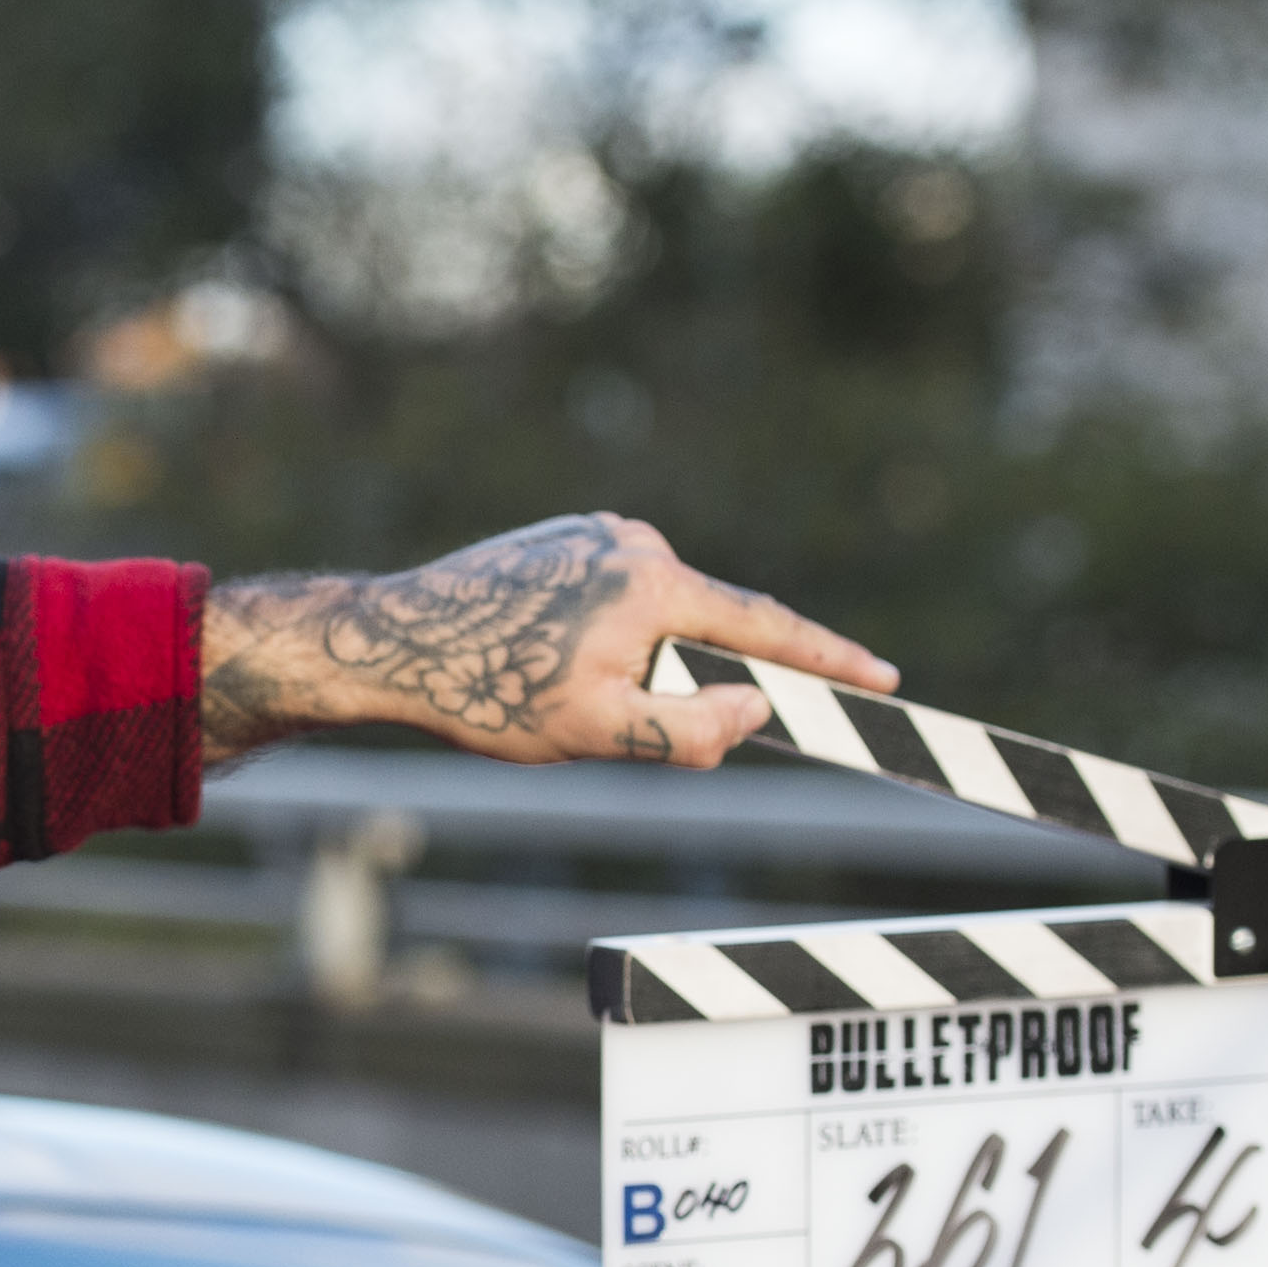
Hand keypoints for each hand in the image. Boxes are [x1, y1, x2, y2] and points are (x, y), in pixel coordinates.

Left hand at [198, 512, 892, 769]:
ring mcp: (593, 532)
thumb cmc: (487, 693)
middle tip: (609, 724)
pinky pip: (613, 601)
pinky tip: (540, 671)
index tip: (883, 679)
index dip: (828, 661)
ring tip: (551, 700)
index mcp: (653, 582)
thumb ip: (691, 732)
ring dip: (636, 666)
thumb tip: (759, 711)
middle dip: (686, 684)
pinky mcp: (560, 540)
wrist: (384, 641)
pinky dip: (606, 643)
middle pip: (704, 626)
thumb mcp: (599, 734)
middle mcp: (632, 540)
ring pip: (653, 618)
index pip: (766, 628)